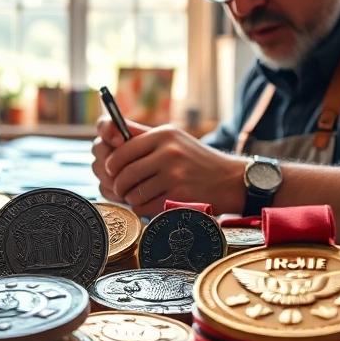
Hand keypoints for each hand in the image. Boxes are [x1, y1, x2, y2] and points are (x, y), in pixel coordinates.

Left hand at [98, 120, 249, 217]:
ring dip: (131, 198)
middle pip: (125, 173)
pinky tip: (151, 204)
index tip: (112, 171)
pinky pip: (146, 206)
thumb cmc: (195, 159)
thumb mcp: (173, 138)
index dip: (111, 165)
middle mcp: (169, 152)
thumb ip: (142, 136)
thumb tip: (109, 132)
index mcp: (163, 134)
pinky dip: (143, 208)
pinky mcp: (180, 196)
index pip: (122, 150)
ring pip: (134, 192)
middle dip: (119, 185)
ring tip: (138, 196)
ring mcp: (175, 175)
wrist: (230, 179)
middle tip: (122, 189)